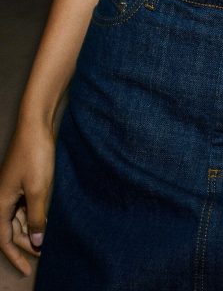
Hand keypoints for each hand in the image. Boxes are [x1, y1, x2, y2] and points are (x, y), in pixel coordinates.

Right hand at [0, 117, 53, 275]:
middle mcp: (1, 198)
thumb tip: (36, 243)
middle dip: (24, 244)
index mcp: (0, 203)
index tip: (28, 269)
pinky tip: (46, 219)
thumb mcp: (39, 190)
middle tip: (43, 255)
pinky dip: (33, 215)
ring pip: (17, 218)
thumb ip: (36, 218)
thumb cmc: (35, 155)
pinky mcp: (21, 180)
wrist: (35, 125)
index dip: (15, 255)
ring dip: (29, 230)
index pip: (3, 239)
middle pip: (9, 230)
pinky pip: (24, 205)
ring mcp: (11, 188)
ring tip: (46, 241)